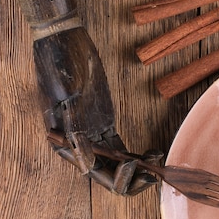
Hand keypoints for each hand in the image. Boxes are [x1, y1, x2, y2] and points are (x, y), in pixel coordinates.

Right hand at [33, 26, 160, 194]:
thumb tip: (85, 166)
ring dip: (137, 169)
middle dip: (131, 179)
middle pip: (108, 173)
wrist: (62, 39)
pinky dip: (136, 155)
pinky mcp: (103, 122)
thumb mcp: (66, 97)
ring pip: (116, 163)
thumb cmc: (60, 64)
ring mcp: (92, 133)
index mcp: (65, 141)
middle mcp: (78, 143)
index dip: (117, 178)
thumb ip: (74, 132)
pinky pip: (120, 148)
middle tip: (154, 176)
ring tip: (157, 165)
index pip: (95, 173)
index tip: (138, 166)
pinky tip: (153, 153)